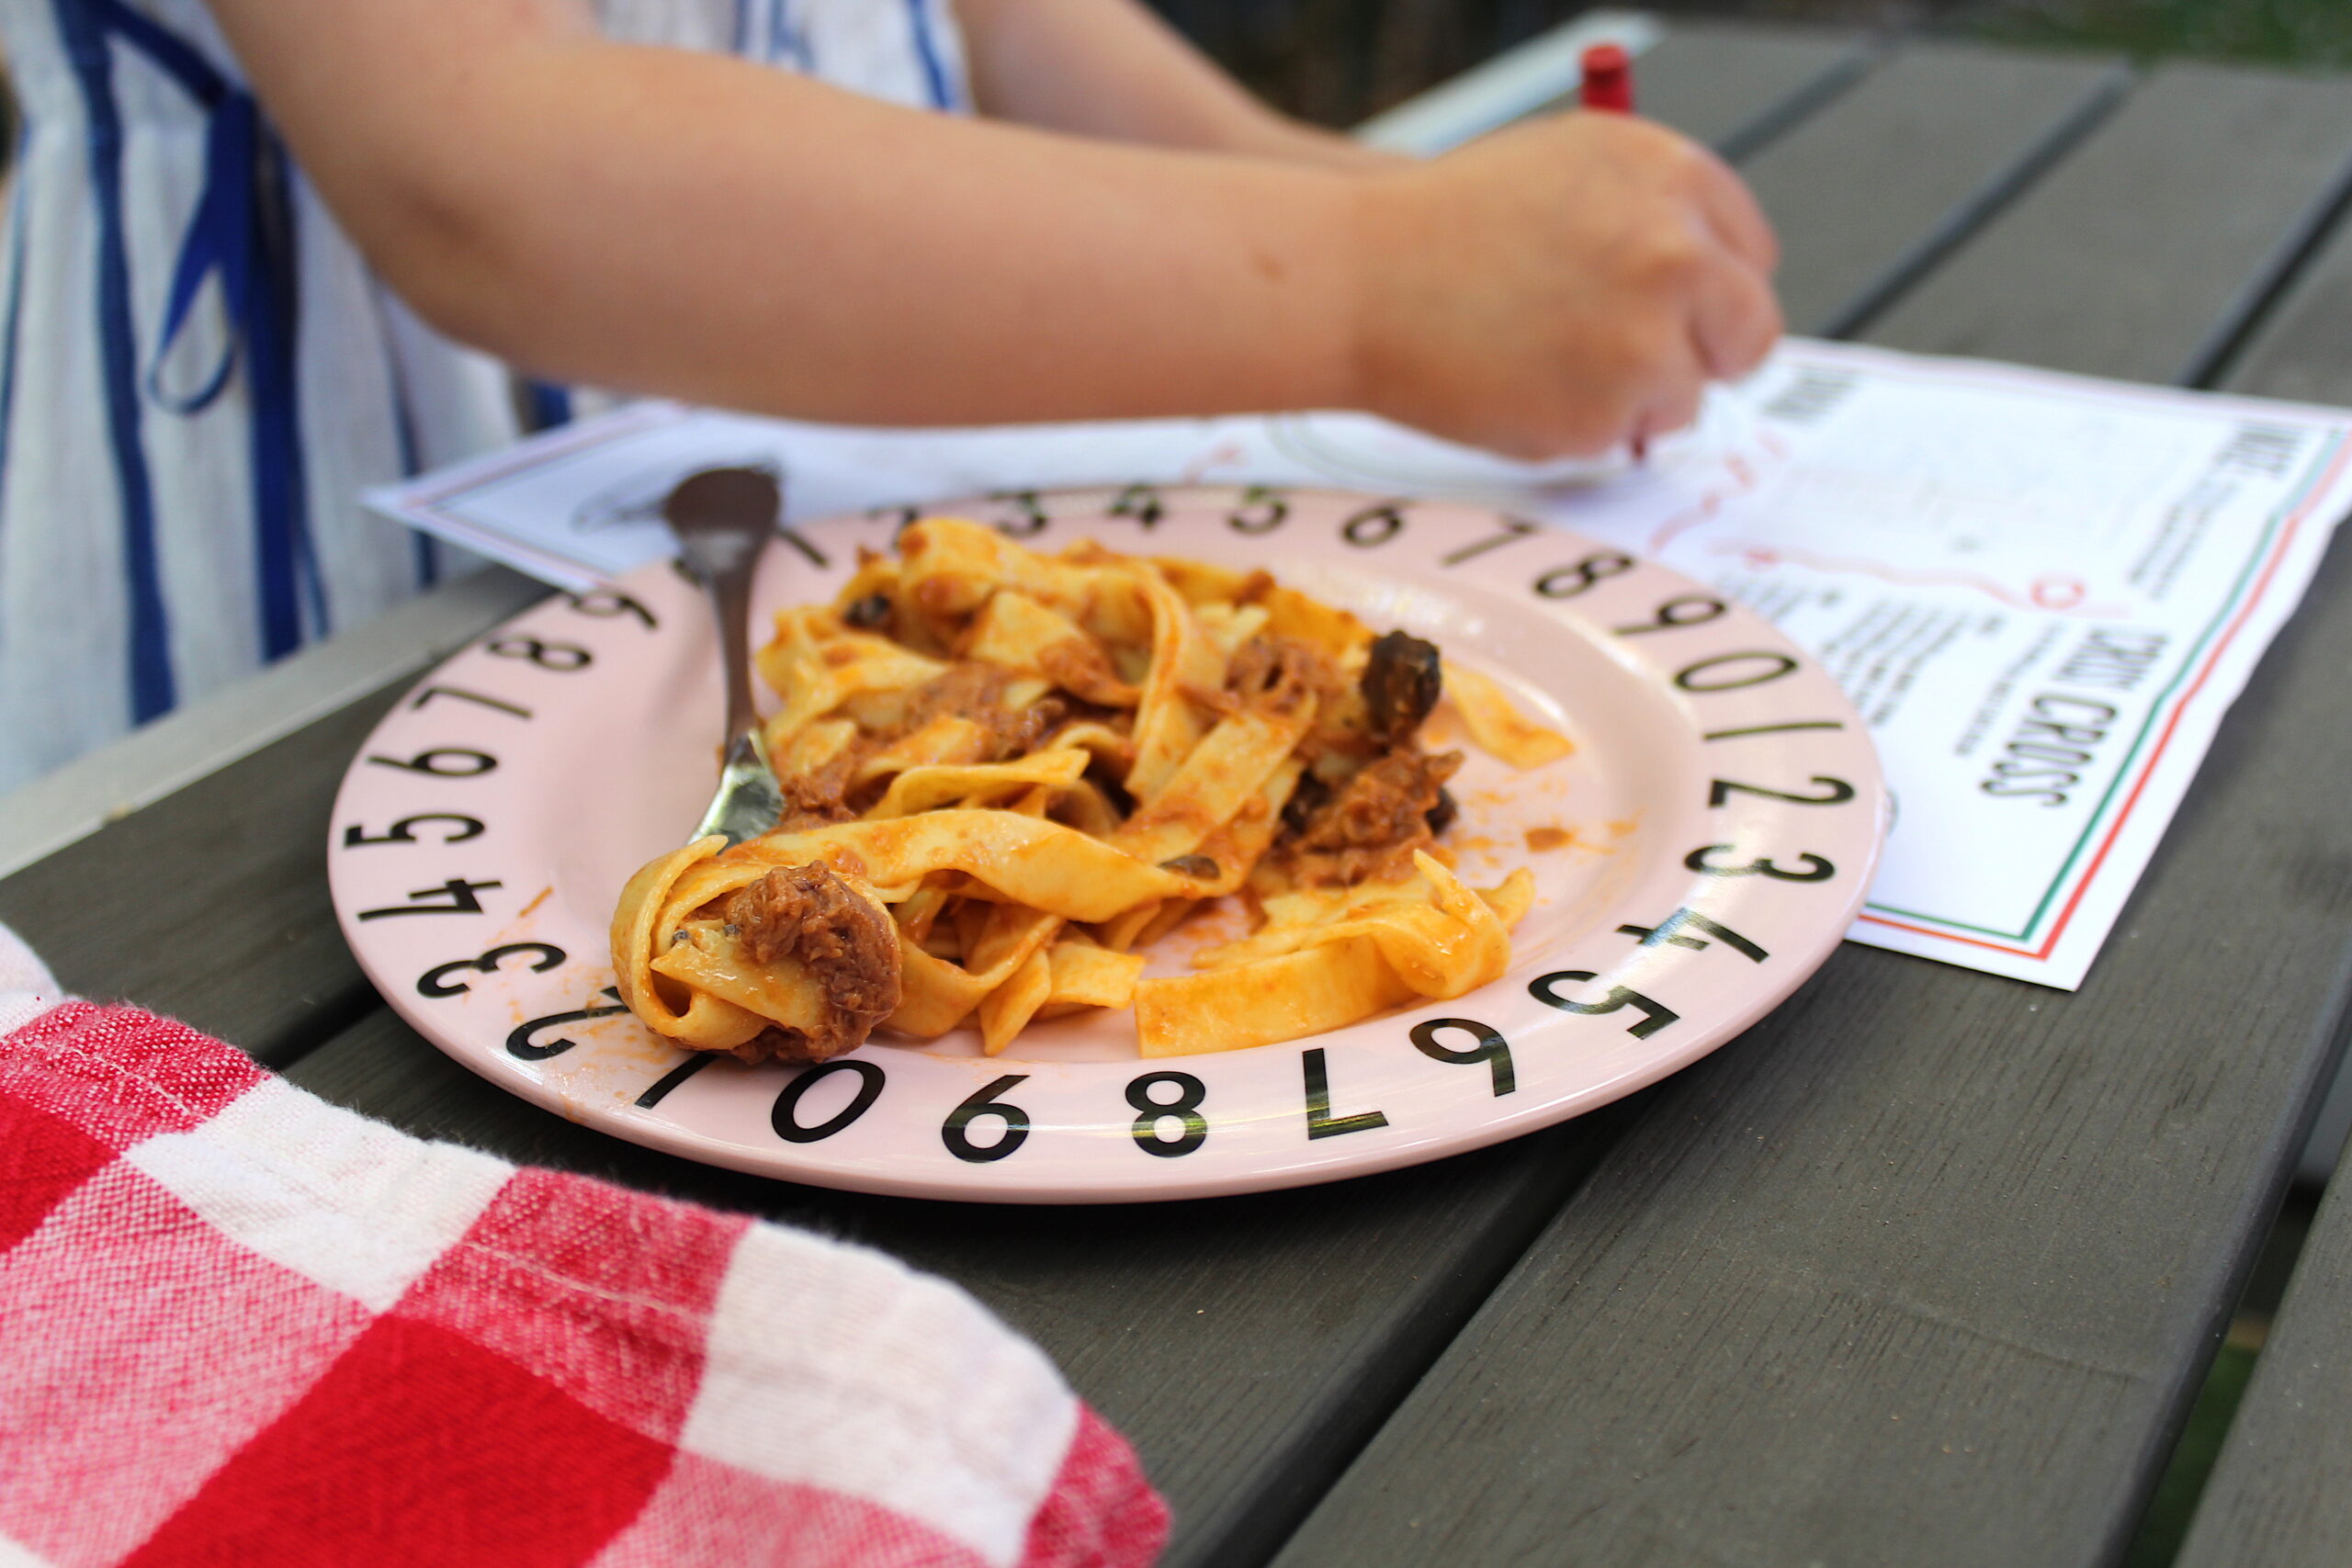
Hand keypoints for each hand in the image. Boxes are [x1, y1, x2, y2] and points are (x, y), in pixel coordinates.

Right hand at [1348, 113, 1780, 458]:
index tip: (1674, 310)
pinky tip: (1518, 387)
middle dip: (1701, 352)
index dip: (1711, 289)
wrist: (1355, 282)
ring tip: (1542, 362)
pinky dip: (1578, 428)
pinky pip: (1623, 439)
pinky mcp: (1608, 413)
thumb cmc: (1440, 226)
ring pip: (1687, 397)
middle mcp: (1676, 252)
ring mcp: (1647, 338)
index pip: (1751, 253)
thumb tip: (1706, 274)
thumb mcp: (1566, 169)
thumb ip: (1648, 212)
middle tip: (1632, 359)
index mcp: (1671, 175)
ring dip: (1632, 397)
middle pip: (1748, 331)